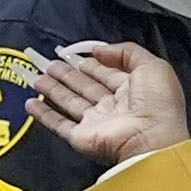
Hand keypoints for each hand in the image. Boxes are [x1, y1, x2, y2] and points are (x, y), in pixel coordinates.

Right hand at [28, 39, 190, 166]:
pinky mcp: (82, 137)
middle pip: (84, 86)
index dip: (91, 62)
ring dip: (52, 89)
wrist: (151, 140)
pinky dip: (43, 114)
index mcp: (132, 90)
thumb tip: (100, 49)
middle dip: (67, 73)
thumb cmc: (158, 106)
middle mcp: (113, 107)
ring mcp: (96, 122)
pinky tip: (32, 103)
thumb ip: (126, 51)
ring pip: (69, 102)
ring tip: (37, 75)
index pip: (106, 73)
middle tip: (49, 62)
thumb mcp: (152, 65)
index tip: (74, 52)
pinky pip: (59, 124)